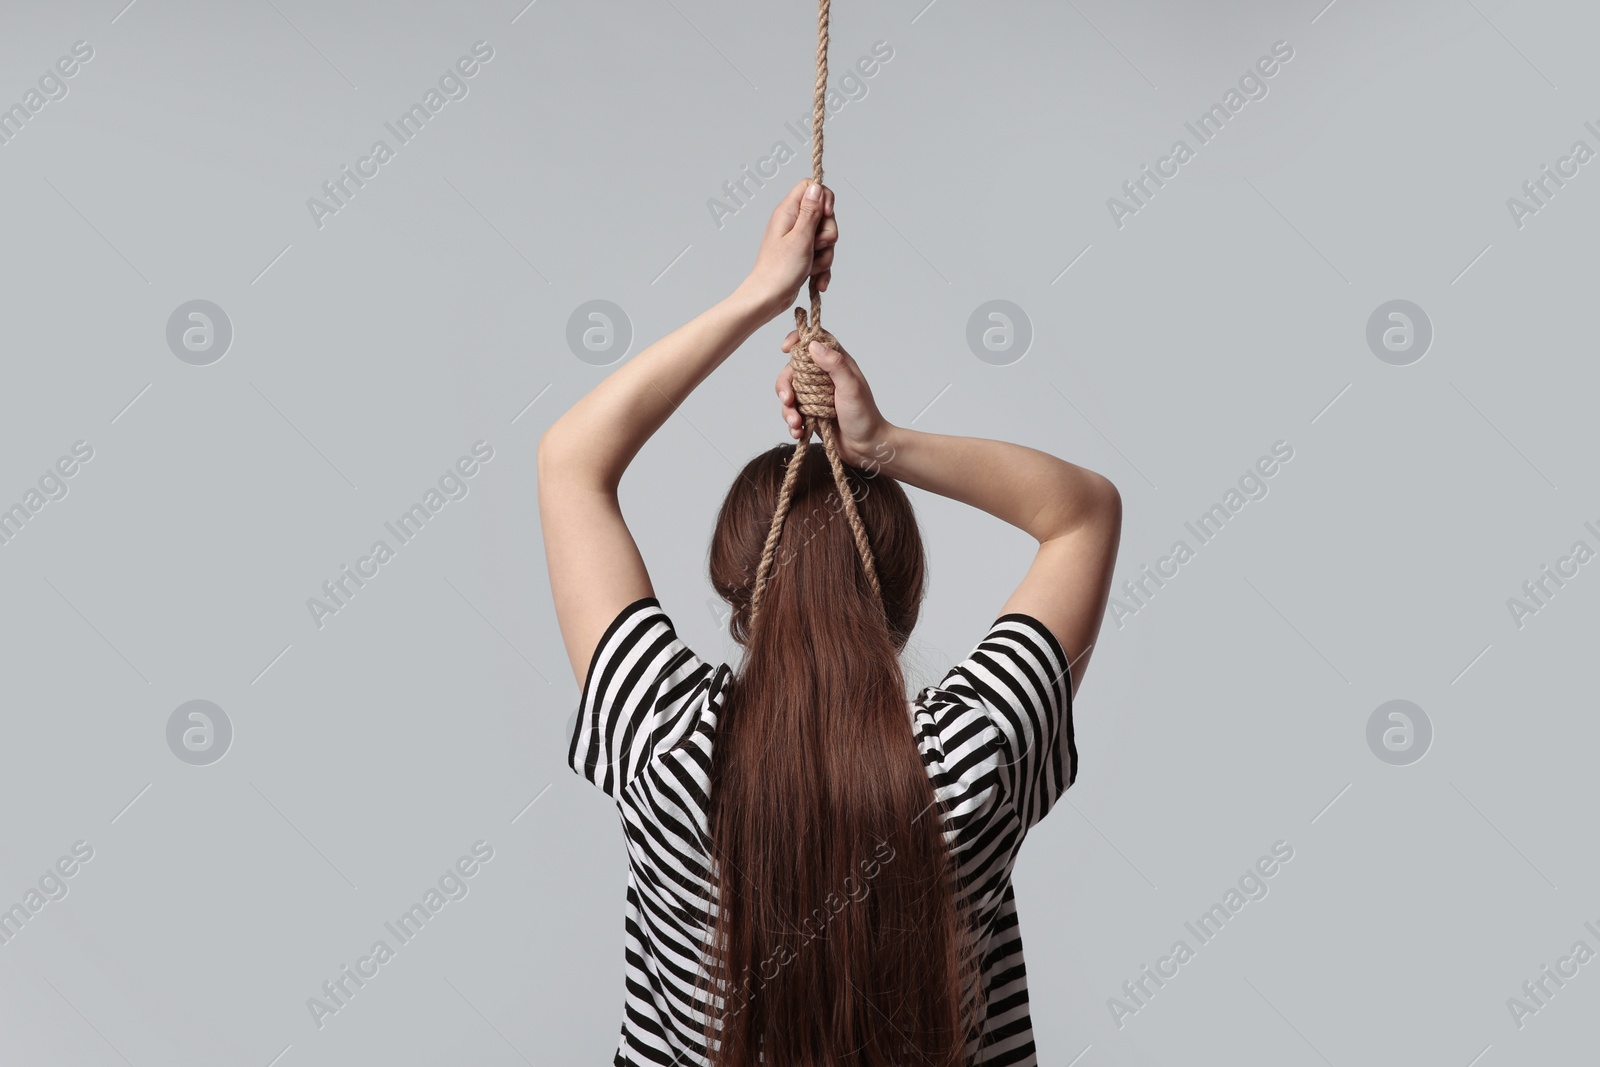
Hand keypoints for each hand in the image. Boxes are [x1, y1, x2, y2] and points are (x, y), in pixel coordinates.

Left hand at [741, 180, 836, 316]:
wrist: (768, 298)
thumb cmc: (780, 270)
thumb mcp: (801, 237)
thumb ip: (811, 211)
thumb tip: (817, 187)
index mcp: (788, 212)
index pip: (810, 187)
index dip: (824, 198)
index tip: (827, 214)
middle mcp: (792, 223)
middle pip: (824, 215)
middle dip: (828, 234)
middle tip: (816, 247)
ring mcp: (798, 240)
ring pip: (825, 239)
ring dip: (825, 256)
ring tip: (812, 268)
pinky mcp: (802, 256)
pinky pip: (821, 256)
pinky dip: (822, 269)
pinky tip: (817, 281)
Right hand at [775, 332, 894, 469]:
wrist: (867, 447)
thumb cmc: (864, 416)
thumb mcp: (851, 388)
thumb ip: (835, 365)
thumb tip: (814, 345)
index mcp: (836, 364)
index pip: (815, 341)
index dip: (798, 340)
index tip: (785, 349)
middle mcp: (824, 377)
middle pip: (794, 369)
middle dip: (785, 385)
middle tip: (787, 400)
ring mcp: (816, 395)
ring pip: (790, 392)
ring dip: (787, 408)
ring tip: (796, 423)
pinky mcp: (811, 413)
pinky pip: (792, 412)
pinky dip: (792, 422)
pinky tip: (798, 431)